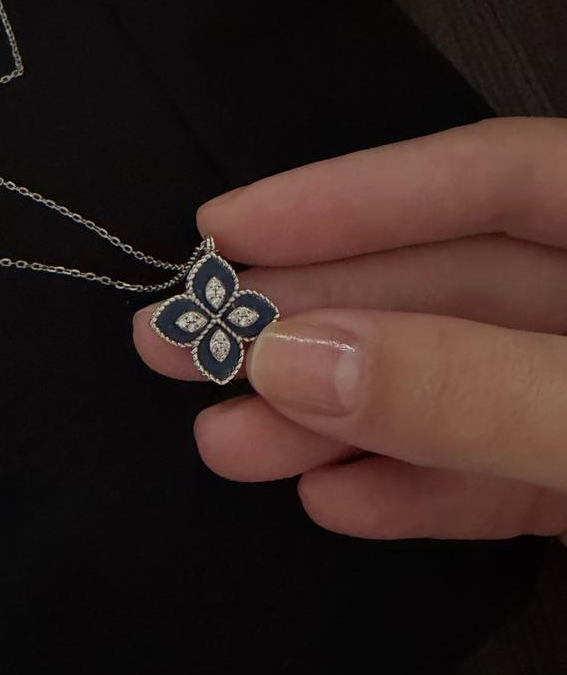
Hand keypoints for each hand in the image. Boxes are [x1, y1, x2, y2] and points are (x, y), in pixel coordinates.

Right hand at [134, 117, 566, 540]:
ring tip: (229, 442)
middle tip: (181, 340)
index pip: (492, 175)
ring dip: (339, 421)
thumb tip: (297, 359)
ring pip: (451, 388)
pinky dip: (414, 491)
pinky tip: (333, 499)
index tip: (229, 227)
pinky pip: (491, 476)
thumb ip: (471, 386)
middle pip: (444, 288)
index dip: (356, 194)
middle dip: (311, 317)